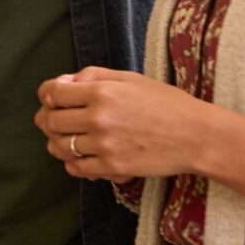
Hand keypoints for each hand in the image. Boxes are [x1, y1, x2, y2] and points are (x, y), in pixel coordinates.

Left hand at [33, 66, 224, 180]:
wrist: (197, 136)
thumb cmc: (167, 104)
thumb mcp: (131, 79)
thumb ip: (94, 76)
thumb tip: (64, 82)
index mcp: (102, 91)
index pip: (52, 93)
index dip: (48, 94)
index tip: (53, 98)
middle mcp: (98, 118)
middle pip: (51, 121)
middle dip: (48, 119)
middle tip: (55, 120)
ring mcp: (104, 145)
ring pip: (60, 146)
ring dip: (58, 143)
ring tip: (67, 139)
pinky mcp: (112, 167)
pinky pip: (77, 168)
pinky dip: (72, 163)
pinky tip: (80, 157)